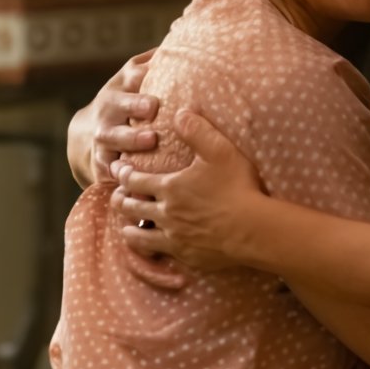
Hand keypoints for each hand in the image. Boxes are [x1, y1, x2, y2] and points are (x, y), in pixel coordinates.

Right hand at [67, 49, 159, 185]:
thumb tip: (186, 29)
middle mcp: (111, 107)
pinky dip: (116, 172)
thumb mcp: (138, 73)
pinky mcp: (101, 159)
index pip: (132, 75)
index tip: (153, 73)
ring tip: (150, 141)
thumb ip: (158, 58)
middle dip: (134, 105)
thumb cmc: (131, 95)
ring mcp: (104, 133)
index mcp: (125, 85)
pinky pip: (106, 167)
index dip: (142, 74)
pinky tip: (129, 175)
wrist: (90, 128)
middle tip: (152, 107)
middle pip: (120, 105)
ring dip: (130, 139)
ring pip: (113, 137)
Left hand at [112, 108, 263, 270]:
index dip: (124, 173)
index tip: (117, 168)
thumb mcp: (219, 150)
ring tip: (126, 226)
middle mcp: (165, 214)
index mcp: (170, 187)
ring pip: (139, 236)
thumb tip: (180, 112)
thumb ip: (197, 130)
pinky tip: (153, 251)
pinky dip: (150, 251)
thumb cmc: (238, 187)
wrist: (253, 229)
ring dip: (129, 229)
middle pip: (132, 208)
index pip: (136, 180)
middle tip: (116, 196)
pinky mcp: (186, 256)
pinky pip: (159, 255)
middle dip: (121, 200)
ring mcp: (174, 238)